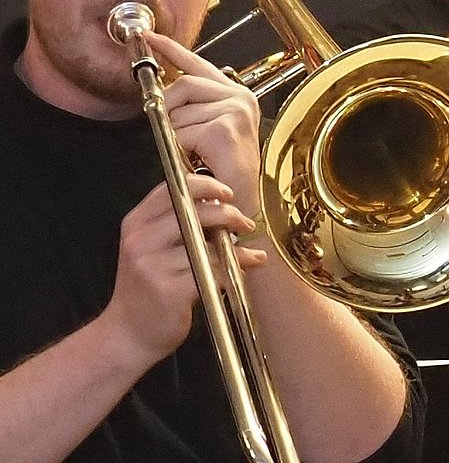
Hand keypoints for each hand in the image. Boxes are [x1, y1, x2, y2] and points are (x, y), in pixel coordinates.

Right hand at [99, 177, 269, 364]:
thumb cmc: (147, 287)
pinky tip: (248, 265)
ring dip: (236, 245)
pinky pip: (214, 270)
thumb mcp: (149, 248)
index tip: (226, 192)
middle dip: (227, 213)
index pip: (170, 190)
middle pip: (192, 212)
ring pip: (207, 244)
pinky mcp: (170, 290)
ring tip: (250, 250)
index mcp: (135, 225)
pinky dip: (236, 267)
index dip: (203, 185)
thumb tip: (221, 203)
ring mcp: (153, 266)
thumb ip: (174, 224)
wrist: (128, 334)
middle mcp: (140, 241)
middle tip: (244, 222)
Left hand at [150, 33, 260, 217]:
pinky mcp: (224, 129)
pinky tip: (197, 160)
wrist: (240, 202)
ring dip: (176, 136)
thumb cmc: (224, 172)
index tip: (148, 37)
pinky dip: (181, 150)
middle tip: (176, 134)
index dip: (170, 49)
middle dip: (168, 108)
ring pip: (178, 112)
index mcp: (236, 96)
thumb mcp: (207, 130)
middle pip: (183, 85)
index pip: (198, 64)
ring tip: (195, 154)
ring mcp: (235, 112)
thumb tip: (163, 92)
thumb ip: (192, 107)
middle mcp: (240, 98)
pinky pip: (181, 132)